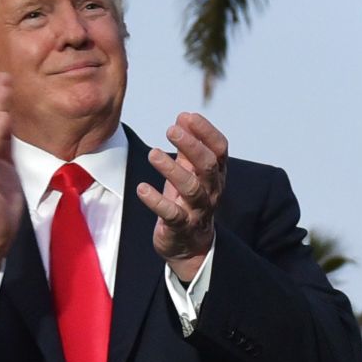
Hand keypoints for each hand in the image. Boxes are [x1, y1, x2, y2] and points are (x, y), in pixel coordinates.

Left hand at [136, 112, 227, 280]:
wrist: (190, 245)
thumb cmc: (188, 201)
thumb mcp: (190, 172)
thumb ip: (189, 147)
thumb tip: (183, 117)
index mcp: (216, 174)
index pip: (220, 149)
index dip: (206, 131)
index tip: (186, 116)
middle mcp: (211, 191)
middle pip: (209, 165)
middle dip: (192, 146)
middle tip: (170, 130)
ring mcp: (198, 210)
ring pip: (192, 188)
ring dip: (173, 170)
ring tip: (153, 154)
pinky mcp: (180, 227)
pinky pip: (171, 214)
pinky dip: (156, 200)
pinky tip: (142, 188)